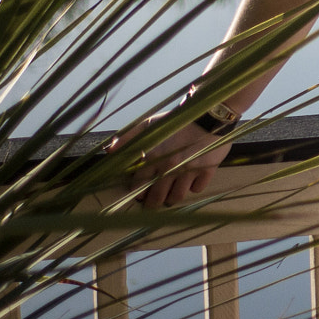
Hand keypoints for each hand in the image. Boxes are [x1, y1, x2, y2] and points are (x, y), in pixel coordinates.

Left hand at [108, 115, 233, 208]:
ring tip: (171, 196)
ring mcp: (189, 170)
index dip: (138, 192)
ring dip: (172, 198)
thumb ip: (128, 138)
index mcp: (153, 157)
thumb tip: (109, 150)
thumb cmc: (176, 120)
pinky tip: (191, 182)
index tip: (140, 194)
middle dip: (153, 203)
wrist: (208, 115)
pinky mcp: (207, 170)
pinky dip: (193, 187)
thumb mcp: (149, 124)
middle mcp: (169, 167)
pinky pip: (197, 188)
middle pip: (157, 196)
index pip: (139, 185)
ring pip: (177, 196)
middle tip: (153, 203)